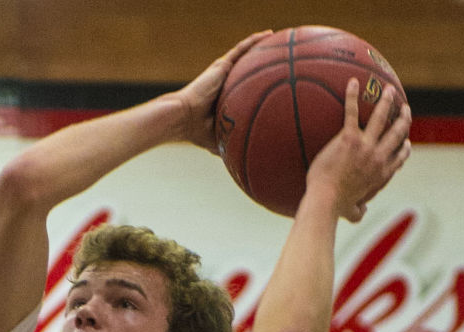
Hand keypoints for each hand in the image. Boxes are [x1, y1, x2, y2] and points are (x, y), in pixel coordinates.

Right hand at [170, 34, 272, 150]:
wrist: (184, 118)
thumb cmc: (196, 132)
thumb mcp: (218, 140)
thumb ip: (230, 145)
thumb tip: (240, 164)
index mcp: (224, 97)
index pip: (243, 88)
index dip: (256, 84)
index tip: (273, 84)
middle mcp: (224, 82)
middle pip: (247, 69)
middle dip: (261, 62)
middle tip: (280, 58)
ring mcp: (223, 71)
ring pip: (246, 55)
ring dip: (260, 46)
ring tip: (277, 39)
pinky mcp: (221, 65)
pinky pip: (241, 50)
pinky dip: (254, 41)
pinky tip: (268, 34)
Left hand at [306, 80, 410, 222]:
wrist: (325, 202)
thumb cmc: (335, 209)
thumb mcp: (352, 212)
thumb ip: (359, 211)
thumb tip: (361, 213)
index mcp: (380, 174)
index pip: (399, 159)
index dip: (404, 149)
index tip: (407, 142)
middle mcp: (377, 157)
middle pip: (396, 134)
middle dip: (403, 119)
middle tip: (404, 108)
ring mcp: (364, 146)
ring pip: (380, 118)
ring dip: (386, 102)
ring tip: (389, 90)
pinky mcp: (348, 140)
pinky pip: (350, 112)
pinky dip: (351, 96)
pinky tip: (352, 82)